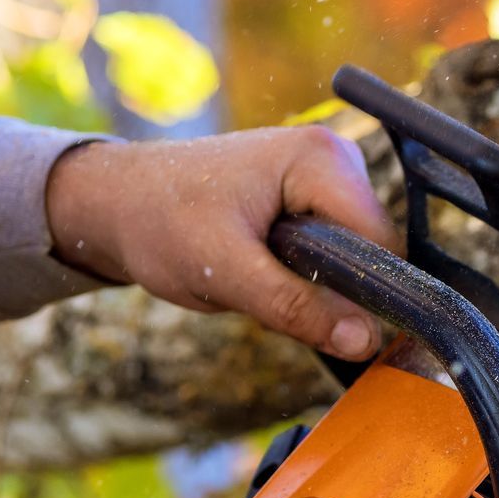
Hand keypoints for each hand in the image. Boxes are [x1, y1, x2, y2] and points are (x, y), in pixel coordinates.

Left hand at [45, 127, 399, 360]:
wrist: (116, 202)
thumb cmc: (158, 222)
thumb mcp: (226, 274)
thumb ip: (299, 309)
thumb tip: (365, 342)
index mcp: (321, 159)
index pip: (383, 246)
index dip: (364, 294)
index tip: (318, 318)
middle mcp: (335, 156)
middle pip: (374, 252)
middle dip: (331, 288)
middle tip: (265, 286)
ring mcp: (327, 172)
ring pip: (356, 257)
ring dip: (315, 284)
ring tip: (257, 273)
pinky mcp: (316, 193)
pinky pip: (337, 251)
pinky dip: (305, 273)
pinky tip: (262, 264)